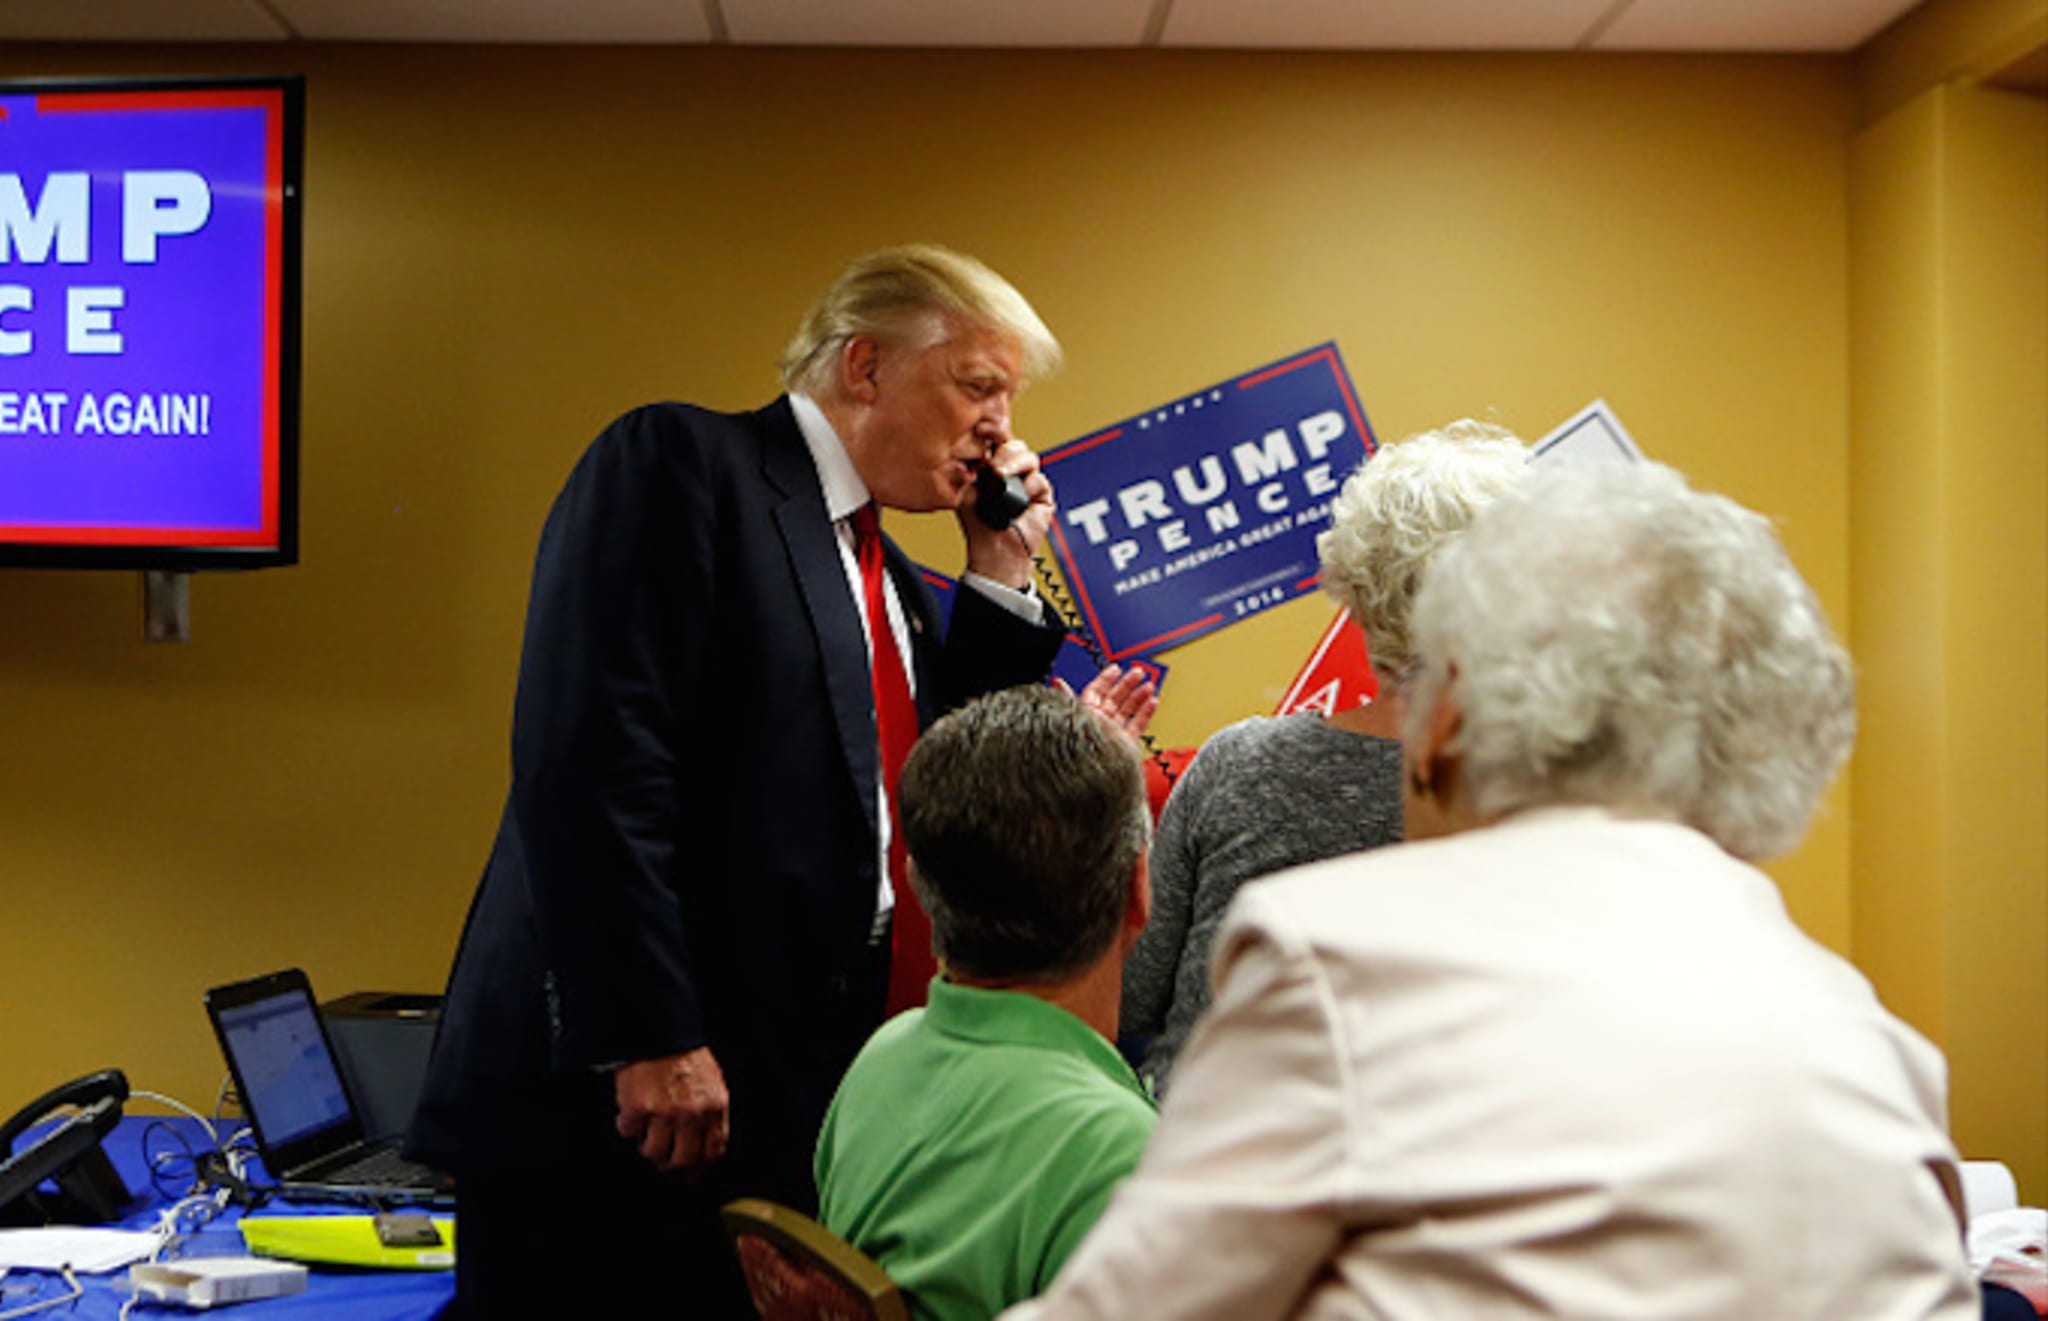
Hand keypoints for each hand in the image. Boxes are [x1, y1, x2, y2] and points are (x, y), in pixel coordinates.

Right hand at [613, 1046, 729, 1176]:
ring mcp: (664, 1113)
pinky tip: (630, 1114)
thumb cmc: (682, 1051)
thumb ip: (709, 1110)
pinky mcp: (637, 1108)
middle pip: (682, 1158)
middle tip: (662, 1158)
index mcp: (714, 1106)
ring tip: (645, 1132)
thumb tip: (706, 1141)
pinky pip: (628, 1132)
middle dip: (670, 1163)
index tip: (693, 1175)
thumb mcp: (710, 1080)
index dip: (701, 1167)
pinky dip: (627, 1126)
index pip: (713, 1150)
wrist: (657, 1029)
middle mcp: (691, 1113)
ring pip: (653, 1151)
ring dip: (648, 1146)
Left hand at [960, 437, 1053, 589]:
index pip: (997, 441)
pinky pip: (1039, 481)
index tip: (982, 428)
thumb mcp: (964, 491)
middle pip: (1016, 445)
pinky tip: (1021, 500)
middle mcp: (1012, 472)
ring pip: (1030, 458)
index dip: (993, 431)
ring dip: (1015, 463)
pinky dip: (1029, 487)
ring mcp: (1027, 482)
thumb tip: (976, 450)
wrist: (994, 549)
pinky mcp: (1042, 496)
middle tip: (993, 465)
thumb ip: (969, 468)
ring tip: (1001, 475)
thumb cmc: (977, 525)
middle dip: (1005, 450)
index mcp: (993, 467)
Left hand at [1058, 664, 1157, 741]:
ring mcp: (1113, 732)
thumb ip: (1068, 698)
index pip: (1096, 691)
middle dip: (1127, 684)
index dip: (1106, 678)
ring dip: (1139, 696)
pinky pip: (1137, 725)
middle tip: (1138, 672)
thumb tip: (1057, 682)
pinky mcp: (1125, 743)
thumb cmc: (1080, 745)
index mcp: (1085, 714)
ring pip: (1127, 710)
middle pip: (1114, 698)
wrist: (1093, 773)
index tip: (1116, 668)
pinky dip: (1146, 713)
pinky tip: (1152, 702)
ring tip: (1148, 686)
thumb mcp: (1073, 715)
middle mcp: (1099, 722)